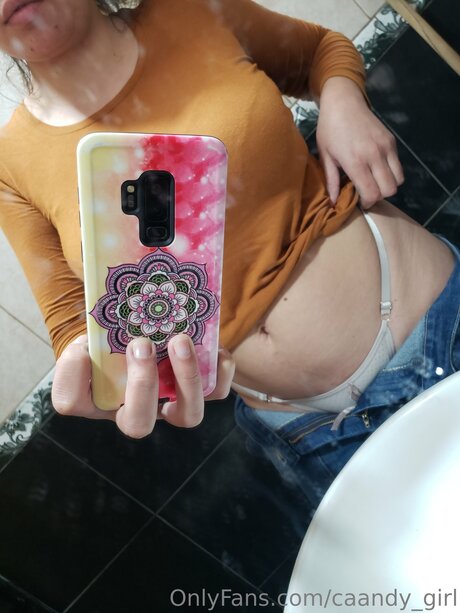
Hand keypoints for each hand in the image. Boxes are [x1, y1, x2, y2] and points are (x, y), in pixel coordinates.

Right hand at [51, 334, 234, 438]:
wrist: (138, 332)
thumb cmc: (111, 335)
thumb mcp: (94, 329)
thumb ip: (94, 328)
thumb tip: (108, 323)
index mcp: (94, 396)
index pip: (71, 402)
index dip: (74, 378)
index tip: (84, 347)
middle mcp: (132, 410)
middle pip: (137, 424)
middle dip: (142, 386)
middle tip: (141, 345)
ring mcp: (168, 405)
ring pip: (186, 416)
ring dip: (187, 378)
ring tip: (180, 340)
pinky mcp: (198, 392)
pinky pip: (216, 393)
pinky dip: (220, 371)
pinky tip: (214, 348)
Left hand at [316, 77, 403, 208]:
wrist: (343, 102)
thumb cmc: (329, 130)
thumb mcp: (326, 156)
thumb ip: (332, 181)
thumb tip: (333, 203)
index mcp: (356, 162)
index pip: (372, 193)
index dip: (368, 203)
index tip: (361, 202)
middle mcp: (375, 155)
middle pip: (389, 189)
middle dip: (379, 196)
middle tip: (368, 193)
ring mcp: (386, 147)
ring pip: (398, 180)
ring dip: (388, 185)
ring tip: (374, 182)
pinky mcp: (391, 141)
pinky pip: (398, 165)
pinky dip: (391, 172)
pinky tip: (378, 169)